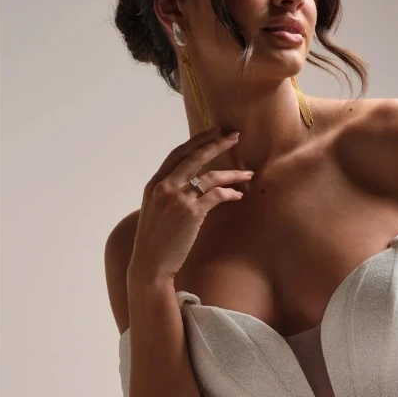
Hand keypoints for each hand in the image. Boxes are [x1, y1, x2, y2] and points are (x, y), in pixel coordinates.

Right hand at [127, 128, 251, 288]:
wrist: (150, 264)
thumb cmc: (154, 240)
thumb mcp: (154, 210)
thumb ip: (168, 193)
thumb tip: (188, 183)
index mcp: (154, 184)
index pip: (178, 154)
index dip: (197, 140)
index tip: (214, 132)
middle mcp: (164, 187)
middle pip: (195, 157)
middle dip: (217, 144)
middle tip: (235, 136)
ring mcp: (177, 199)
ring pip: (210, 176)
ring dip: (232, 173)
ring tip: (248, 173)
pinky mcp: (191, 213)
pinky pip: (217, 195)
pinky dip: (230, 193)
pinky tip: (238, 195)